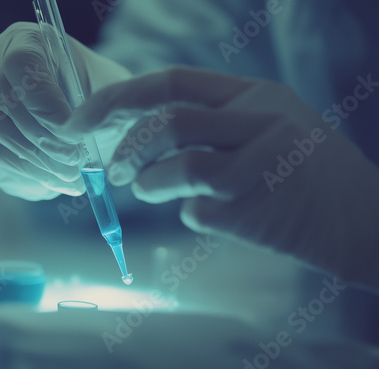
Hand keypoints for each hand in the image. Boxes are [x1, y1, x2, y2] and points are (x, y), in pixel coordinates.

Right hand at [0, 22, 129, 199]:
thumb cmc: (99, 91)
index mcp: (26, 41)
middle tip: (75, 169)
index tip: (75, 136)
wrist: (82, 101)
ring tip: (70, 180)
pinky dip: (27, 179)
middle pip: (3, 112)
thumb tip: (81, 144)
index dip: (45, 107)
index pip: (19, 67)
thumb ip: (99, 110)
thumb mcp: (110, 90)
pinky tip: (52, 181)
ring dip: (37, 170)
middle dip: (44, 148)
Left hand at [64, 66, 378, 291]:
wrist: (363, 220)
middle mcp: (259, 121)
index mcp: (254, 94)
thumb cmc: (304, 173)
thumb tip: (140, 138)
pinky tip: (213, 213)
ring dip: (150, 183)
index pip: (171, 83)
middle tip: (114, 168)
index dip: (118, 99)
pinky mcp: (256, 210)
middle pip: (170, 122)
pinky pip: (198, 210)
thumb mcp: (266, 128)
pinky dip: (191, 214)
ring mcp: (260, 165)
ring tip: (148, 190)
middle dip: (128, 145)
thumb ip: (211, 125)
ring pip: (180, 167)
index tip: (82, 120)